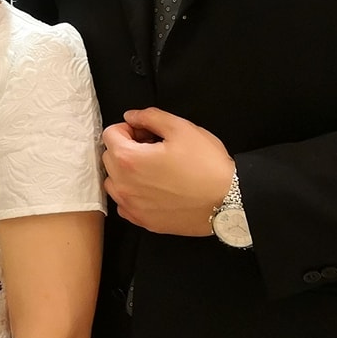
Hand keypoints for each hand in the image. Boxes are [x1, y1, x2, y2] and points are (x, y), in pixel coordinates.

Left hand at [102, 107, 235, 235]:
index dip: (129, 128)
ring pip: (114, 182)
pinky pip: (125, 203)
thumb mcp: (182, 128)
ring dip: (127, 172)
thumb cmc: (207, 166)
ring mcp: (131, 206)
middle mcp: (123, 185)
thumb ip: (150, 117)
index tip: (146, 133)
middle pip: (109, 158)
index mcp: (129, 159)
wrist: (227, 202)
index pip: (110, 134)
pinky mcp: (142, 221)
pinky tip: (155, 189)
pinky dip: (133, 194)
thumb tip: (132, 116)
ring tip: (154, 169)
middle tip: (154, 149)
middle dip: (127, 148)